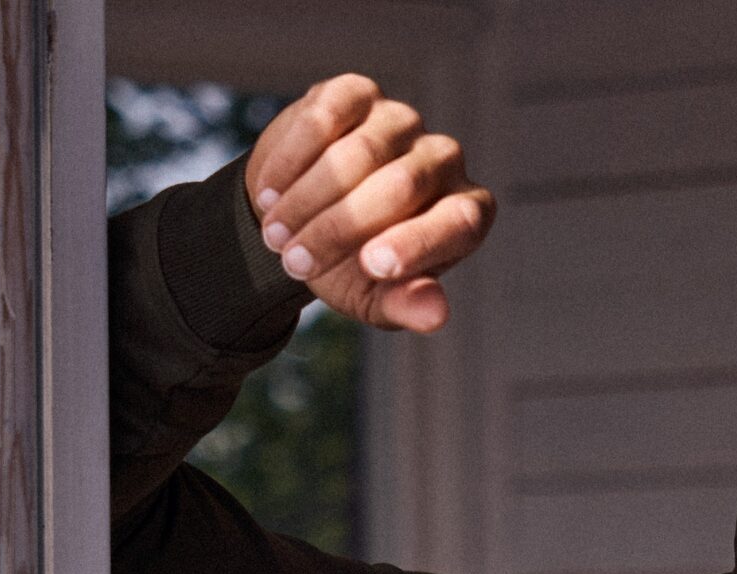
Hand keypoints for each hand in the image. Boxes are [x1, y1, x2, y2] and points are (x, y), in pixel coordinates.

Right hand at [246, 74, 493, 331]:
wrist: (302, 222)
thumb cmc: (349, 266)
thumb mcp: (375, 297)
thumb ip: (405, 305)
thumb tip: (434, 315)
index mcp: (466, 214)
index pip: (457, 221)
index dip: (416, 242)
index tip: (371, 266)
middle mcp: (445, 160)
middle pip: (399, 186)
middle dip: (338, 229)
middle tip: (294, 262)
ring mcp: (402, 122)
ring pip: (357, 154)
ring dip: (306, 200)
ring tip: (275, 235)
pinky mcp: (358, 94)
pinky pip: (325, 117)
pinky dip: (291, 159)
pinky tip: (270, 192)